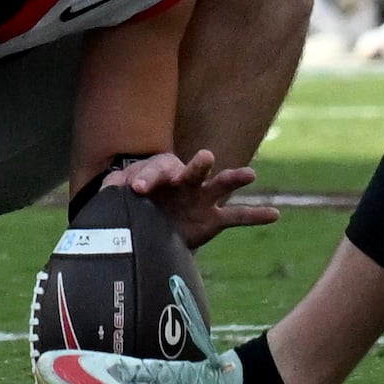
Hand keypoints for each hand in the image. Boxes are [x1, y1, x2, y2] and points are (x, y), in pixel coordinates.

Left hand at [105, 146, 276, 248]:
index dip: (147, 178)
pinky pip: (238, 216)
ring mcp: (202, 199)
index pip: (158, 170)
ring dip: (234, 179)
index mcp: (162, 172)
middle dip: (197, 165)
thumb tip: (108, 188)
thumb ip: (113, 189)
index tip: (136, 188)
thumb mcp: (119, 196)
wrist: (151, 225)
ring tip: (250, 174)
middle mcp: (186, 181)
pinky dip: (256, 215)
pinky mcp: (214, 219)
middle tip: (204, 157)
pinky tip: (275, 214)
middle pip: (193, 169)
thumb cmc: (136, 203)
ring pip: (220, 186)